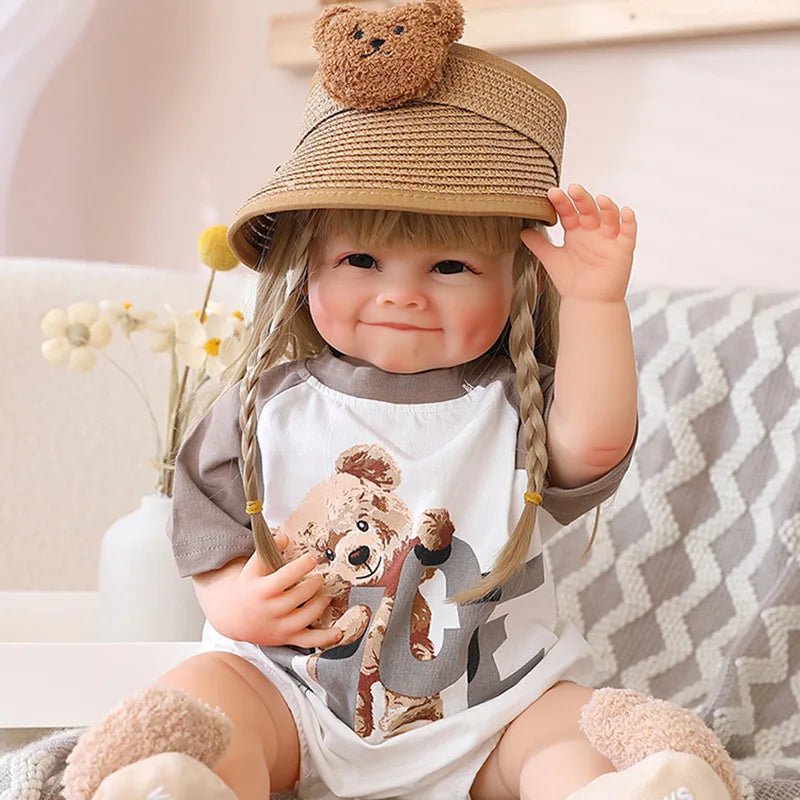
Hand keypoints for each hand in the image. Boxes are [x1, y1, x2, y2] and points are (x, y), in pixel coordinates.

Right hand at [216, 532, 343, 648]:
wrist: (231, 616)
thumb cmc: (247, 587)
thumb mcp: (251, 568)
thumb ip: (266, 551)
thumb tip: (285, 537)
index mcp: (260, 590)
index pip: (283, 577)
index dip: (300, 567)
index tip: (311, 558)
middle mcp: (269, 609)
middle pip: (297, 596)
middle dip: (313, 584)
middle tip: (320, 577)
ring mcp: (278, 626)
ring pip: (305, 617)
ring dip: (320, 603)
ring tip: (325, 594)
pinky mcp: (285, 637)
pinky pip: (307, 641)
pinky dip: (324, 638)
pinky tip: (339, 631)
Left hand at [520, 184, 636, 302]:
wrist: (587, 304)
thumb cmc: (571, 282)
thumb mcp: (551, 260)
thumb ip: (538, 245)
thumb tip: (521, 231)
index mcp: (575, 231)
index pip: (568, 212)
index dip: (561, 203)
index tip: (551, 193)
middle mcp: (592, 231)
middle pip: (588, 210)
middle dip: (581, 199)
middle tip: (573, 188)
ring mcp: (608, 239)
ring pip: (609, 217)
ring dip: (606, 207)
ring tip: (599, 199)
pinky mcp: (623, 250)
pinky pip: (628, 233)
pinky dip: (629, 222)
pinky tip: (625, 211)